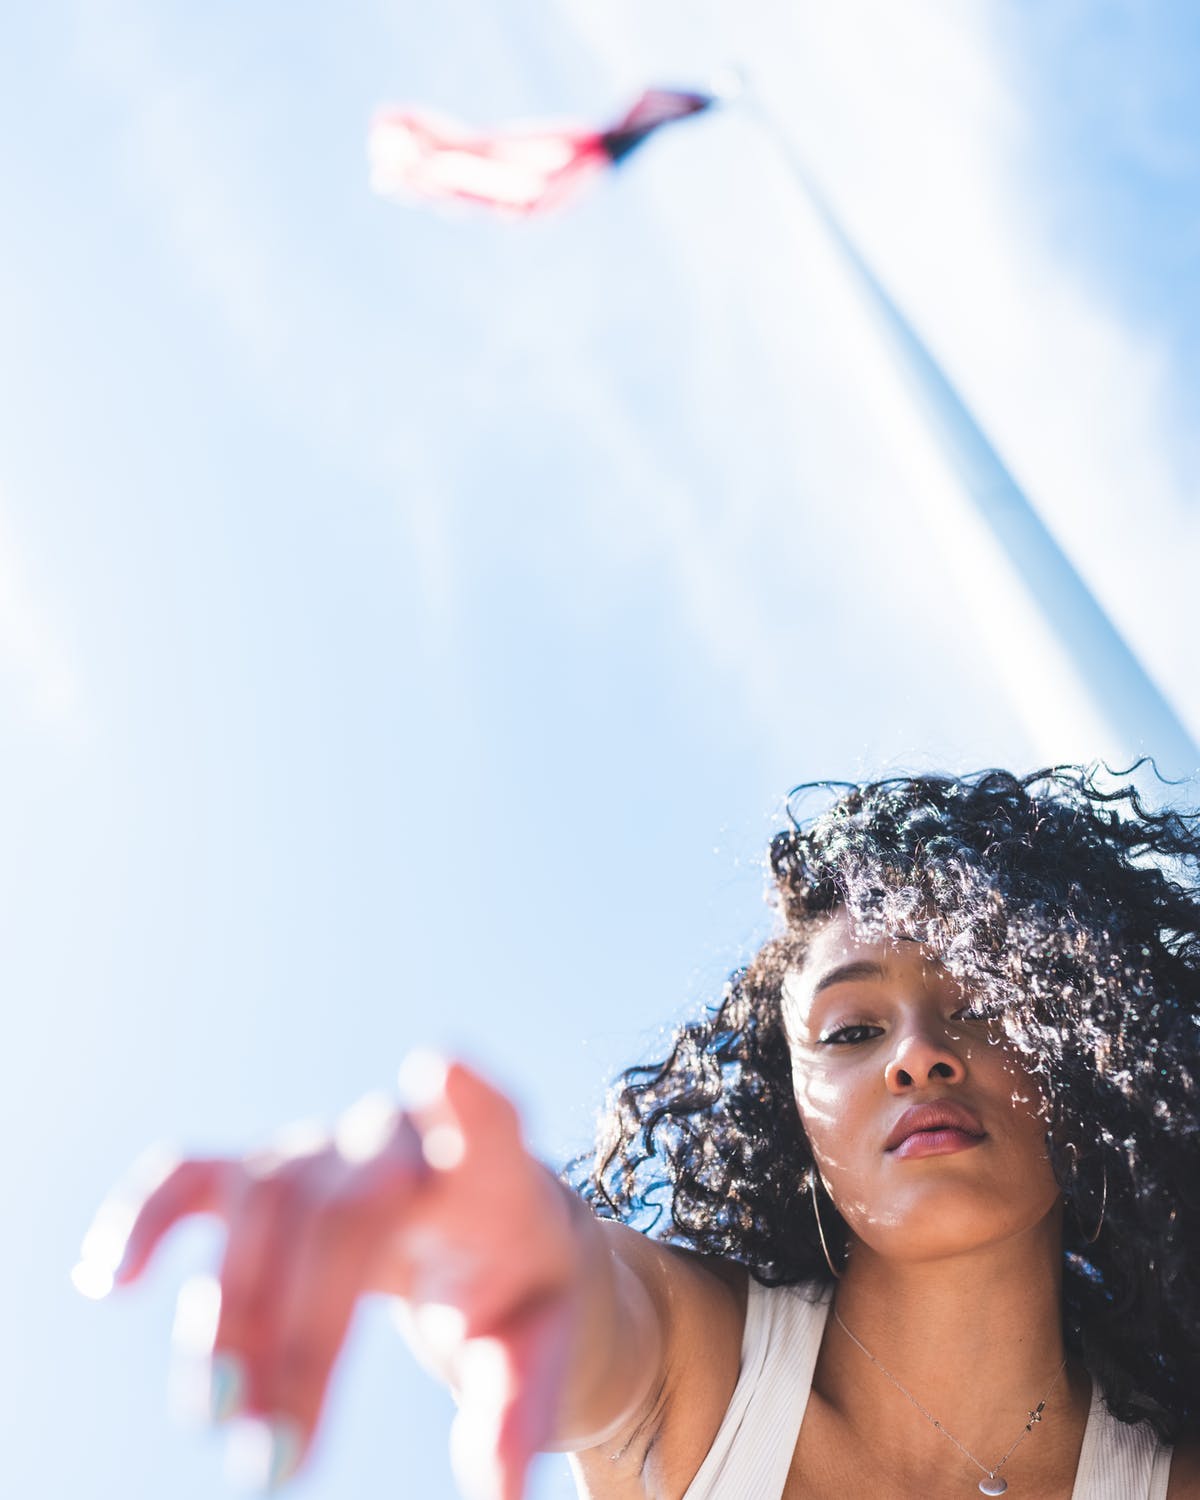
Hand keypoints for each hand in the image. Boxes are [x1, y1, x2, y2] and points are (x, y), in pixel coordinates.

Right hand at [73, 1057, 579, 1498]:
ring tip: (223, 1422)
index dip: (465, 1095)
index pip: (484, 1122)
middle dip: (302, 1334)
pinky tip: (111, 1281)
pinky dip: (150, 1217)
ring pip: (262, 1202)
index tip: (441, 1070)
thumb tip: (500, 1495)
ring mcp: (326, 1150)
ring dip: (232, 1316)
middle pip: (342, 1208)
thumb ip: (518, 1411)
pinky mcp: (266, 1174)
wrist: (490, 1244)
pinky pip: (197, 1178)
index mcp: (489, 1178)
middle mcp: (401, 1143)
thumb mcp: (541, 1354)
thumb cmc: (522, 1297)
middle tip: (282, 1463)